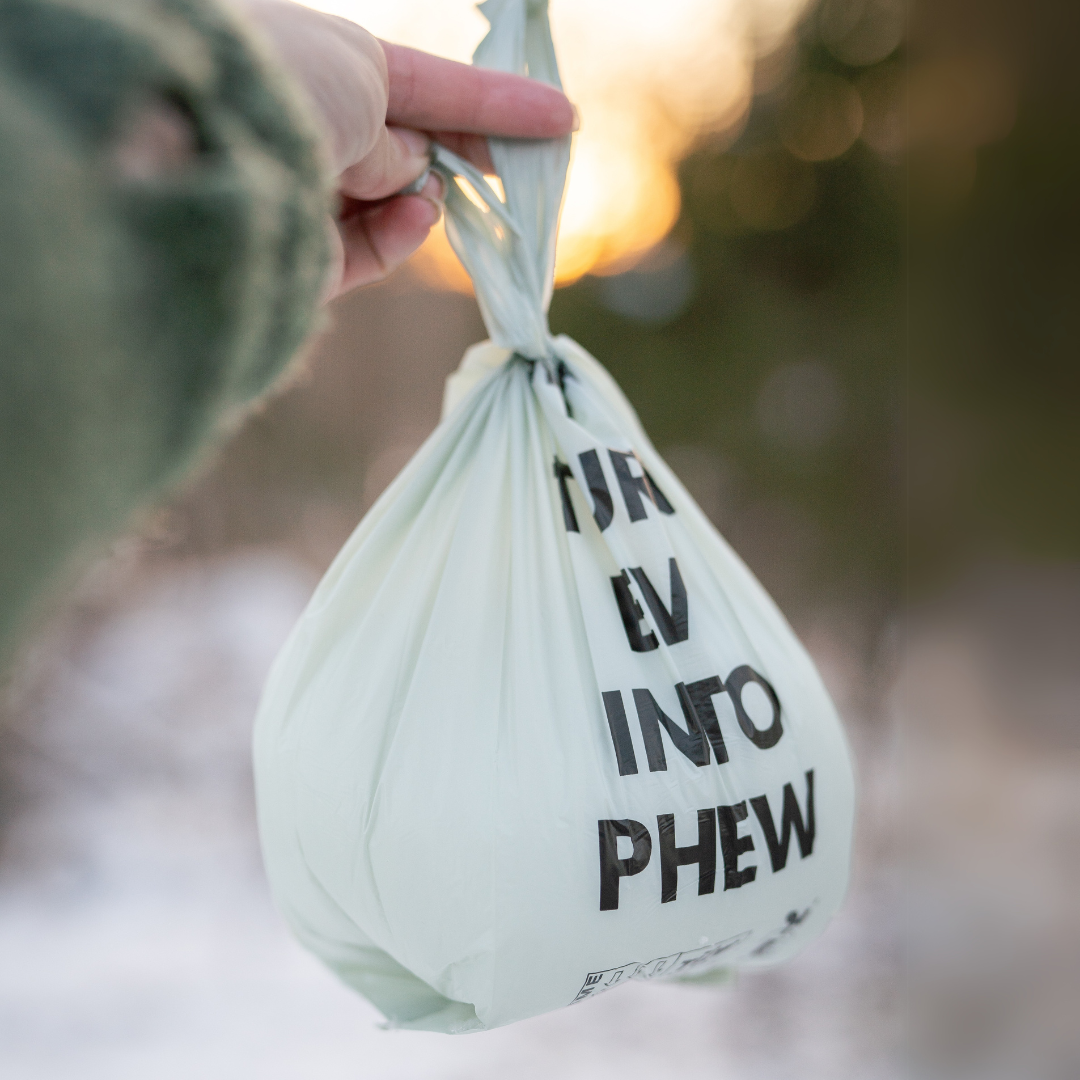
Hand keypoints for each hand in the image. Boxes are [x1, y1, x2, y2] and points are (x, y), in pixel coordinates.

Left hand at [237, 1, 575, 299]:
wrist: (196, 143)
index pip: (426, 85)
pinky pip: (367, 249)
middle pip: (408, 149)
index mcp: (319, 62)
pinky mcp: (297, 255)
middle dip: (465, 158)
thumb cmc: (287, 83)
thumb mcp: (366, 81)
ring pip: (391, 204)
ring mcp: (302, 193)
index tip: (561, 119)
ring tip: (437, 194)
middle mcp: (309, 126)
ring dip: (426, 197)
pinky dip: (399, 236)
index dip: (495, 104)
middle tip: (522, 172)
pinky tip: (419, 217)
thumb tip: (409, 172)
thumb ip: (401, 136)